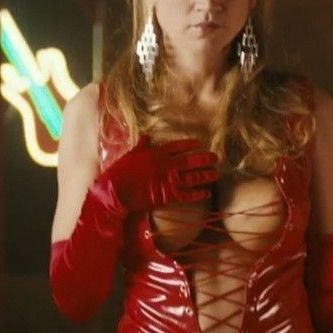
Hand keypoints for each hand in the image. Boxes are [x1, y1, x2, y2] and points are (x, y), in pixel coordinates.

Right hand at [94, 135, 219, 214]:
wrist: (116, 191)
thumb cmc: (120, 172)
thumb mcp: (131, 154)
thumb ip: (142, 146)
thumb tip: (147, 137)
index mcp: (157, 153)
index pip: (178, 146)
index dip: (190, 145)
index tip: (199, 144)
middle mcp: (166, 165)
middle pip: (191, 161)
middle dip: (204, 159)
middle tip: (215, 158)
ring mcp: (168, 181)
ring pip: (193, 177)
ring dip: (206, 175)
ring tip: (216, 174)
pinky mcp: (167, 196)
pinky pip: (187, 195)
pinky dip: (198, 194)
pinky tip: (206, 192)